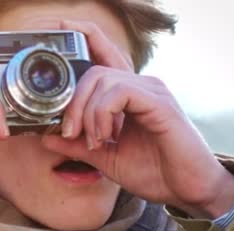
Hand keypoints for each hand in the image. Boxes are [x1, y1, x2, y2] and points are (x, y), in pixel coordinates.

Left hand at [42, 20, 233, 218]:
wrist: (187, 190)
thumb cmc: (154, 172)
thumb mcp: (105, 157)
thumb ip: (77, 145)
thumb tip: (47, 136)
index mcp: (127, 96)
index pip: (103, 59)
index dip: (85, 41)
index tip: (60, 36)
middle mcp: (139, 87)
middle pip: (93, 72)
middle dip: (72, 103)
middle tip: (70, 133)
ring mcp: (151, 91)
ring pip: (102, 79)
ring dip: (86, 113)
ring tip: (93, 141)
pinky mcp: (159, 102)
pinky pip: (120, 92)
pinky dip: (102, 114)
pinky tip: (105, 136)